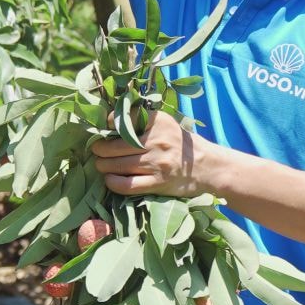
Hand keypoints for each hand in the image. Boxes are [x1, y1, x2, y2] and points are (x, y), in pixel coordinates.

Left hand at [90, 110, 209, 197]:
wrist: (208, 166)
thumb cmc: (181, 144)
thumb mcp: (166, 123)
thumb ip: (142, 120)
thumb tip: (109, 121)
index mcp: (158, 122)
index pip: (124, 119)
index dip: (107, 125)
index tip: (102, 130)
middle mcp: (157, 141)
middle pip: (115, 146)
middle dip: (99, 149)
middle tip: (96, 150)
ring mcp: (157, 163)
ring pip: (117, 165)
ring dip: (102, 166)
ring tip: (101, 164)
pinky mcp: (158, 183)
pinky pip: (126, 185)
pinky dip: (112, 182)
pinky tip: (110, 179)